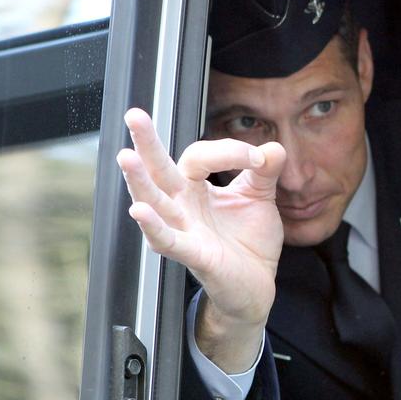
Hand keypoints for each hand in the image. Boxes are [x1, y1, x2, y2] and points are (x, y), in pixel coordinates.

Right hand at [116, 107, 286, 370]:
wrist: (257, 285)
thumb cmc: (249, 241)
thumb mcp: (260, 198)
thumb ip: (265, 171)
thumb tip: (274, 147)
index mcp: (197, 188)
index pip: (200, 157)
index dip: (230, 151)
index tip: (259, 158)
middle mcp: (183, 206)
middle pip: (160, 170)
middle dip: (147, 143)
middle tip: (134, 114)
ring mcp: (184, 229)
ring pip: (155, 202)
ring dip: (140, 181)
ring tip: (126, 156)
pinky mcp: (193, 255)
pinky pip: (169, 240)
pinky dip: (154, 226)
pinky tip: (139, 210)